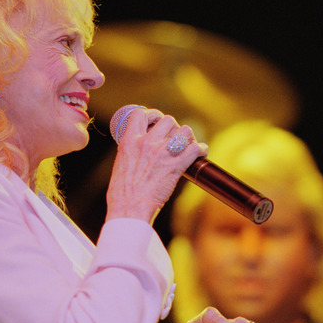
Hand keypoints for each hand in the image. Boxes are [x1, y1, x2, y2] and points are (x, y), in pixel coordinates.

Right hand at [106, 107, 207, 223]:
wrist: (129, 209)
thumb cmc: (122, 194)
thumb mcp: (121, 164)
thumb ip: (132, 152)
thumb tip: (140, 152)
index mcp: (129, 141)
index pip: (141, 114)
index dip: (152, 114)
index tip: (156, 122)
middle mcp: (146, 142)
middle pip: (168, 120)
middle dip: (174, 128)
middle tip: (175, 139)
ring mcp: (162, 152)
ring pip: (185, 131)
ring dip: (189, 137)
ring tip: (188, 145)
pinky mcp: (175, 165)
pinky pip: (195, 148)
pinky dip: (201, 149)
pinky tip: (201, 153)